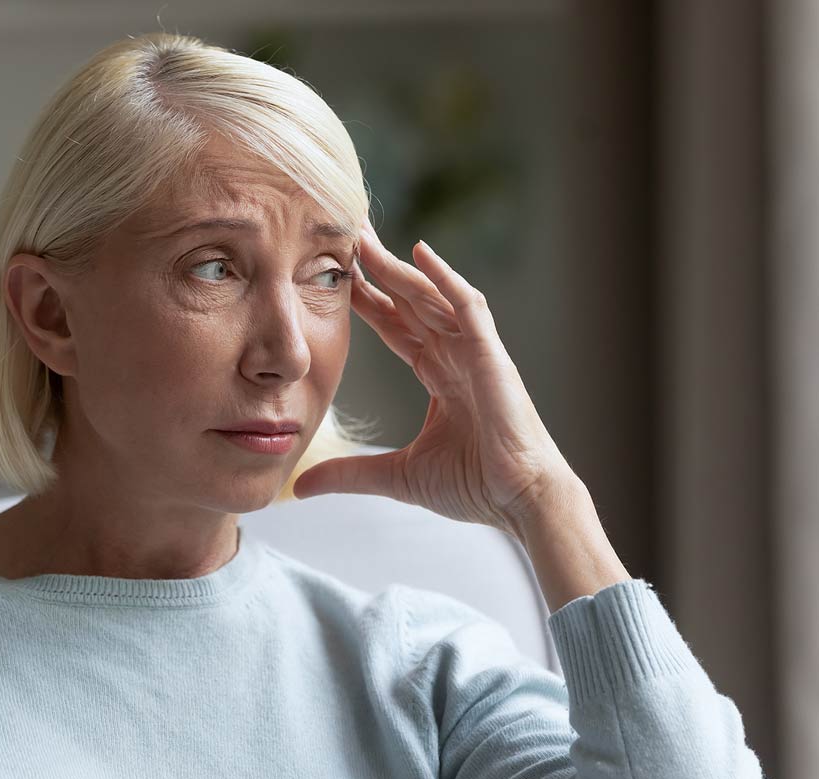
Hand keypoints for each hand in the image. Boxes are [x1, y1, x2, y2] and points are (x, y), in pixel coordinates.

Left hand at [293, 218, 575, 536]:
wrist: (520, 502)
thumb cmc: (473, 486)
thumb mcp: (395, 476)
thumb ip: (348, 473)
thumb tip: (299, 485)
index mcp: (439, 375)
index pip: (394, 327)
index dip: (366, 300)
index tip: (333, 277)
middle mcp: (456, 355)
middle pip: (409, 301)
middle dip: (377, 269)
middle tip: (345, 235)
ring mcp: (475, 352)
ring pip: (430, 296)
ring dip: (398, 267)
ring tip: (364, 238)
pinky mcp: (491, 356)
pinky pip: (467, 306)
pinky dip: (445, 278)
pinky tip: (420, 253)